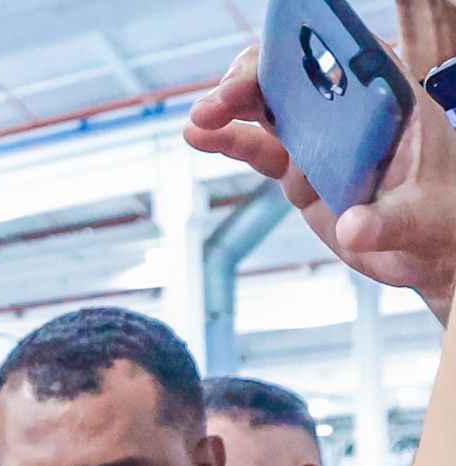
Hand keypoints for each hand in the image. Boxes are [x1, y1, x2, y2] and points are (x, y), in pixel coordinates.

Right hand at [185, 43, 455, 320]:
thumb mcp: (421, 220)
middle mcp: (349, 113)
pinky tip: (197, 137)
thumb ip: (388, 222)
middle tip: (222, 102)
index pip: (349, 57)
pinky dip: (226, 140)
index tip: (278, 59)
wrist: (424, 251)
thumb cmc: (438, 222)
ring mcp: (320, 140)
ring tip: (197, 121)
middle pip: (297, 75)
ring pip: (268, 106)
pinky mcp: (297, 170)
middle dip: (256, 79)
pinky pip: (256, 147)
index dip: (311, 49)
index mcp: (389, 103)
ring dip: (229, 106)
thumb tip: (353, 228)